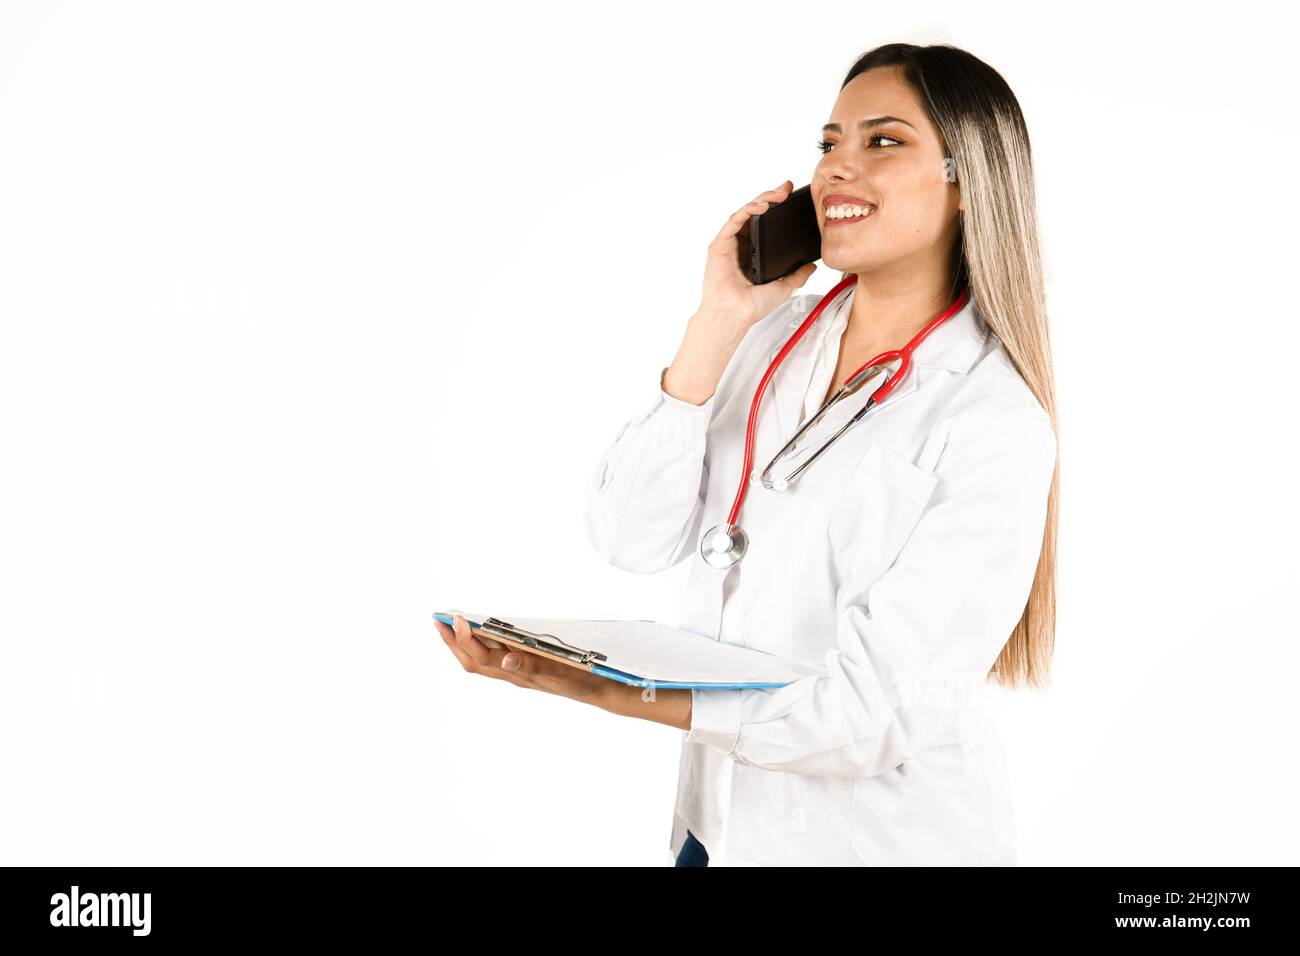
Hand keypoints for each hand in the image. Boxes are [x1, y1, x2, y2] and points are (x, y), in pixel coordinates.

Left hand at [435, 613, 612, 708]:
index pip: (480, 657)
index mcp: (517, 674)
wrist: (600, 691)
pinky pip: (497, 657)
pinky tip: (486, 635)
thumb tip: (505, 659)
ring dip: (464, 643)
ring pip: (482, 659)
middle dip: (453, 642)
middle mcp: (513, 674)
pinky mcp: (528, 667)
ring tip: (453, 625)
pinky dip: (484, 644)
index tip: (454, 618)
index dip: (463, 639)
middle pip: (473, 660)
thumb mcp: (556, 671)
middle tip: (439, 620)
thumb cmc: (579, 680)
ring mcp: (518, 672)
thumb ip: (530, 665)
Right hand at [699, 179, 818, 328]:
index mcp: (753, 255)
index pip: (766, 225)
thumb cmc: (752, 307)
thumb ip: (797, 275)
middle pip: (755, 214)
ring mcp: (729, 245)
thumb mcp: (784, 287)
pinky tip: (762, 206)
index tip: (792, 199)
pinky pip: (734, 221)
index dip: (778, 210)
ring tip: (779, 195)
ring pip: (745, 214)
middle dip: (771, 198)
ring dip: (762, 200)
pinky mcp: (720, 245)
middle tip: (787, 189)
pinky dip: (748, 210)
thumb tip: (812, 266)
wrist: (735, 315)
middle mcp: (740, 247)